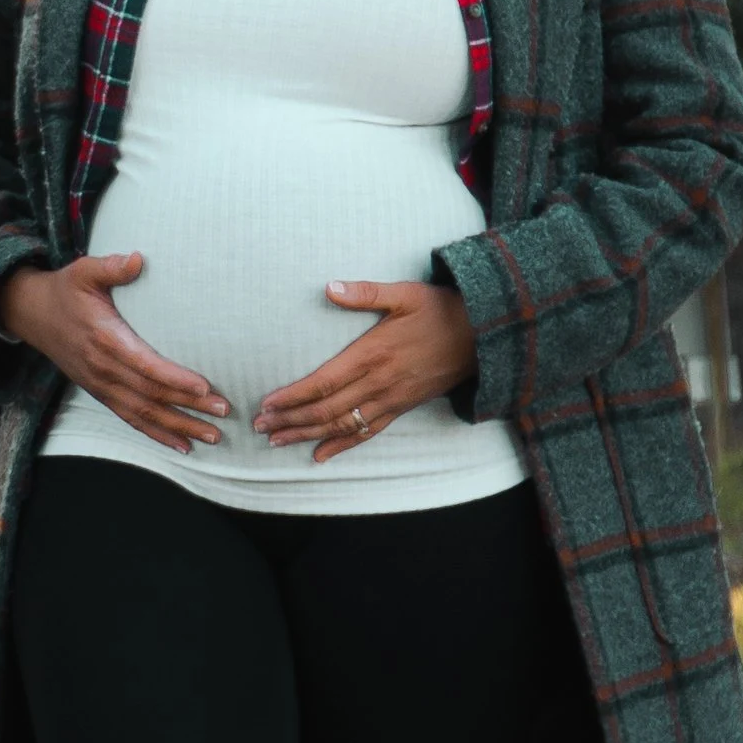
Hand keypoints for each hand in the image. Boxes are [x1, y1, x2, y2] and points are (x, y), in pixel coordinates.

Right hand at [0, 253, 228, 454]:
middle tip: (224, 413)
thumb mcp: (84, 271)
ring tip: (213, 436)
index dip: (174, 379)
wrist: (31, 314)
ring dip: (179, 427)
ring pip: (144, 414)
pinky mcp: (101, 393)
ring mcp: (101, 385)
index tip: (204, 387)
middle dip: (189, 407)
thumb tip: (138, 258)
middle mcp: (104, 369)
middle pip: (151, 395)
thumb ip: (111, 267)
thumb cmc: (66, 290)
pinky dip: (157, 434)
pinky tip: (182, 445)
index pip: (145, 365)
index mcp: (105, 339)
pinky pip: (131, 419)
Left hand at [255, 277, 474, 456]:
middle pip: (326, 409)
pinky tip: (320, 455)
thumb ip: (365, 293)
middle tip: (260, 427)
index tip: (267, 404)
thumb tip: (329, 287)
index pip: (324, 382)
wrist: (482, 337)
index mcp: (373, 354)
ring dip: (308, 435)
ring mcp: (390, 400)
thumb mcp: (405, 294)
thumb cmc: (440, 310)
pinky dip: (342, 446)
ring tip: (278, 441)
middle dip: (290, 420)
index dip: (293, 396)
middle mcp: (379, 383)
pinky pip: (367, 433)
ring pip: (342, 425)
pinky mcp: (401, 408)